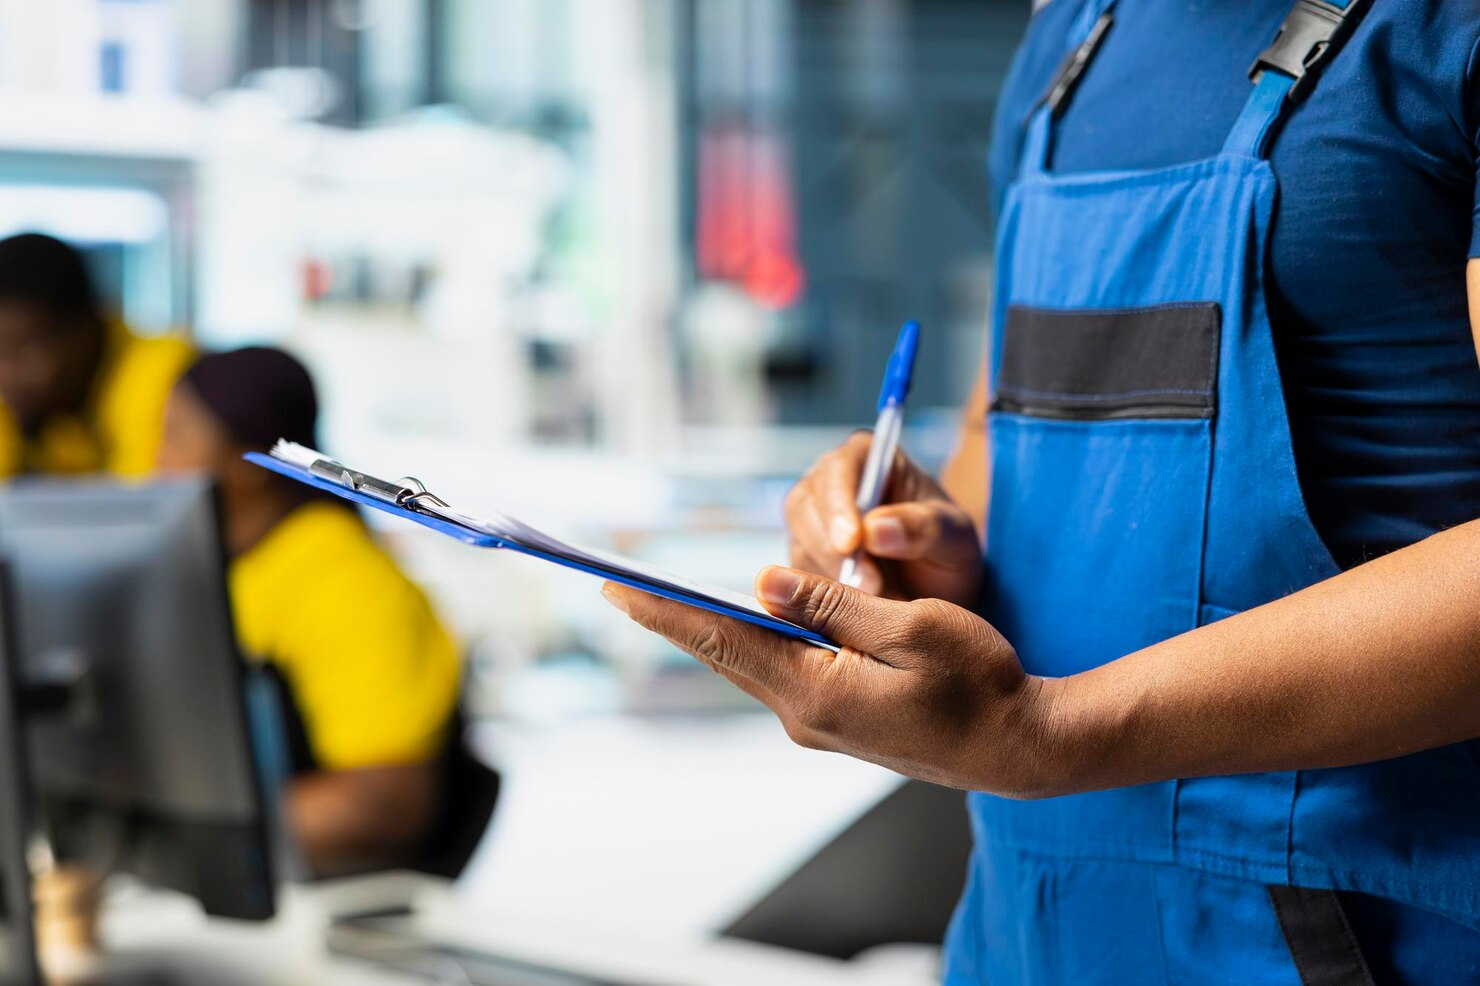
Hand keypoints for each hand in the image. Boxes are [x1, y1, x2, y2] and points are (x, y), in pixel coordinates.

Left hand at [602, 567, 1067, 797]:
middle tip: (617, 585)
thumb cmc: (980, 681)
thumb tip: (766, 582)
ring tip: (658, 599)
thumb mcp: (912, 628)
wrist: (1019, 746)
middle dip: (670, 617)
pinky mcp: (834, 721)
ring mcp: (818, 725)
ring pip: (749, 663)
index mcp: (818, 692)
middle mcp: (805, 716)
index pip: (724, 638)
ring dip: (706, 629)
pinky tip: (734, 621)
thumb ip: (835, 606)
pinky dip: (748, 643)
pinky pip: (778, 673)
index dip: (667, 610)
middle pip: (724, 653)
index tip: (615, 587)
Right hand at [784, 432, 980, 604]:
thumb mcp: (953, 538)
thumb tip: (874, 529)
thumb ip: (922, 528)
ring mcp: (813, 521)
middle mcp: (832, 483)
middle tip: (867, 585)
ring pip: (798, 543)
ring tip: (871, 600)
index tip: (851, 543)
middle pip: (804, 505)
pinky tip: (852, 611)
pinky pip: (796, 576)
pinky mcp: (804, 558)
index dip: (838, 504)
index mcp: (869, 458)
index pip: (839, 469)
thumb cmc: (948, 549)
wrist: (939, 588)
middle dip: (830, 548)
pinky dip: (819, 596)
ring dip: (827, 576)